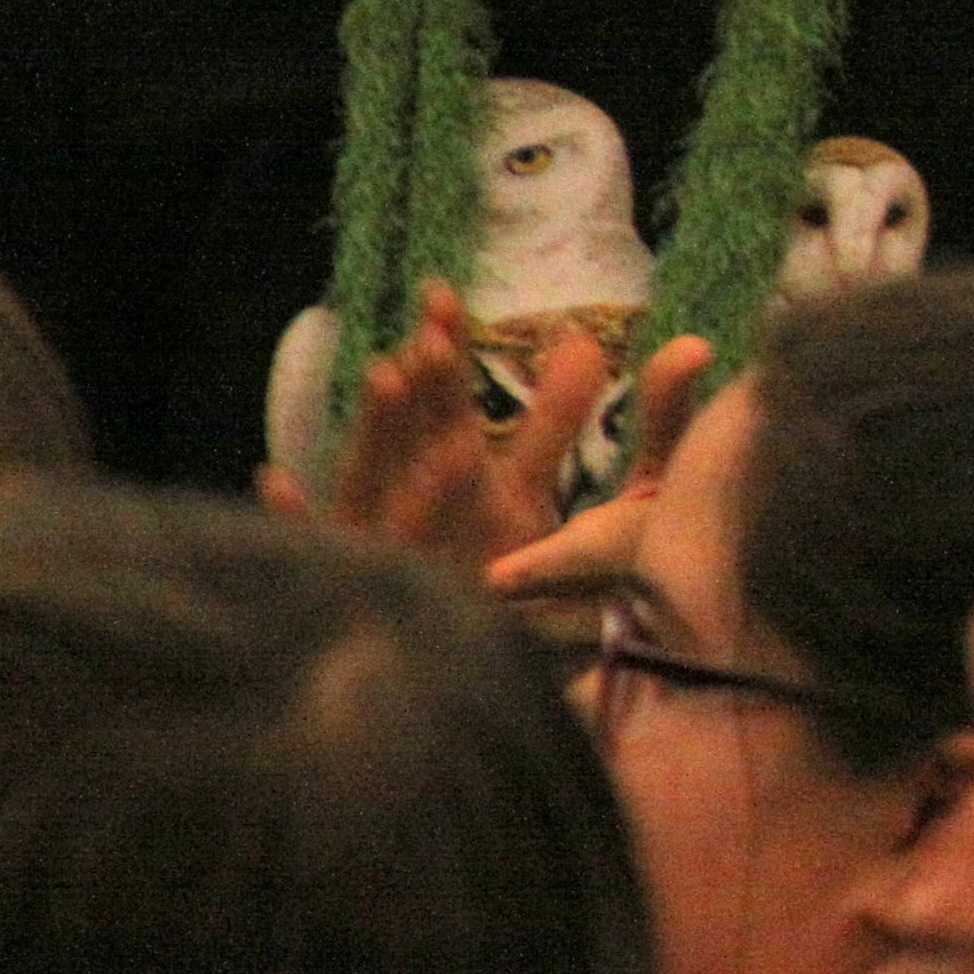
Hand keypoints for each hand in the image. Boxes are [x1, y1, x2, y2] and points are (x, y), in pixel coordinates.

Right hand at [263, 280, 713, 581]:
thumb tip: (695, 345)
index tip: (444, 294)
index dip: (452, 351)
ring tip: (387, 377)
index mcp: (476, 478)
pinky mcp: (377, 597)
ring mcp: (394, 551)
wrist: (553, 678)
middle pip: (415, 437)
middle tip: (430, 336)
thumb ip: (659, 427)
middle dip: (423, 388)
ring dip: (377, 434)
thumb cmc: (574, 583)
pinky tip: (277, 478)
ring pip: (376, 484)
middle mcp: (427, 506)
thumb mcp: (623, 501)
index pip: (456, 404)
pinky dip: (301, 519)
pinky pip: (331, 556)